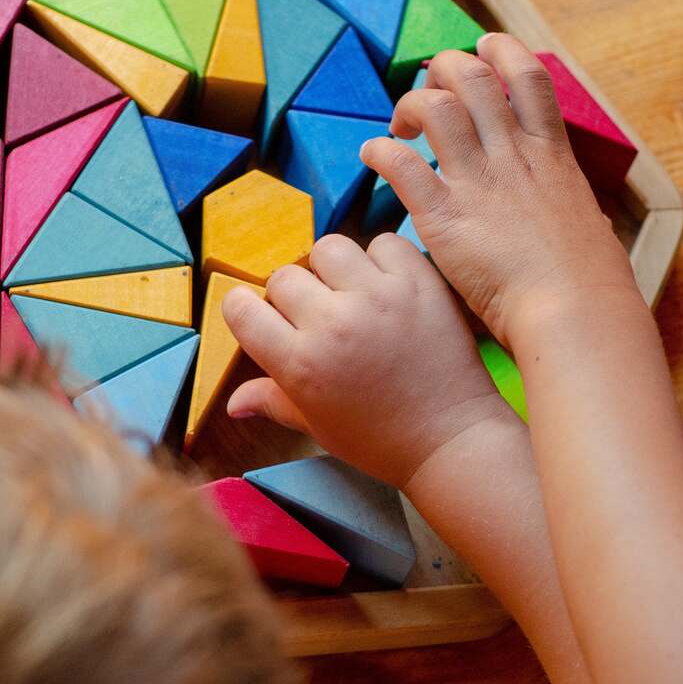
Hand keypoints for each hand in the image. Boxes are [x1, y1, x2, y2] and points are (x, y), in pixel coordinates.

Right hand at [221, 232, 513, 489]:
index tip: (264, 318)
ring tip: (351, 293)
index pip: (240, 308)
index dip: (246, 310)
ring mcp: (377, 297)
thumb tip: (232, 403)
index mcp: (299, 363)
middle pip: (283, 276)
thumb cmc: (380, 439)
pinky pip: (383, 243)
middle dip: (293, 294)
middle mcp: (332, 323)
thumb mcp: (317, 426)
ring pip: (329, 248)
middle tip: (318, 316)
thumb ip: (272, 402)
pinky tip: (387, 286)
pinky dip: (382, 259)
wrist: (450, 439)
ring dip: (333, 268)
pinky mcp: (418, 282)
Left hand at [360, 33, 638, 344]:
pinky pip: (401, 163)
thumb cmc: (588, 283)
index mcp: (551, 154)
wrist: (573, 311)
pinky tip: (372, 157)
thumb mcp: (589, 224)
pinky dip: (379, 151)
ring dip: (410, 104)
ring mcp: (479, 181)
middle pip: (472, 75)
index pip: (528, 75)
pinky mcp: (445, 215)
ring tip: (401, 126)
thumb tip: (579, 216)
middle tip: (429, 93)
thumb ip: (569, 207)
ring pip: (436, 105)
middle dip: (442, 70)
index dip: (500, 51)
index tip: (481, 50)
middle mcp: (513, 155)